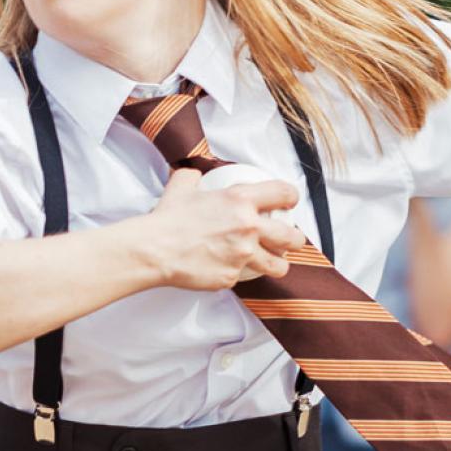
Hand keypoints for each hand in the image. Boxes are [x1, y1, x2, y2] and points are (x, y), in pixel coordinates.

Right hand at [137, 169, 305, 290]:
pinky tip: (226, 268)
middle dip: (295, 239)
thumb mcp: (182, 186)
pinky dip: (237, 274)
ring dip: (277, 264)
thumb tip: (194, 173)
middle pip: (292, 237)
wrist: (154, 249)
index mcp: (240, 200)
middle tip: (289, 240)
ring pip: (278, 265)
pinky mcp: (231, 277)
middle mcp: (248, 227)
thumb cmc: (167, 219)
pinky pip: (243, 277)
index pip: (283, 194)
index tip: (289, 203)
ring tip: (272, 262)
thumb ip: (194, 176)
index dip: (291, 198)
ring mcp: (242, 255)